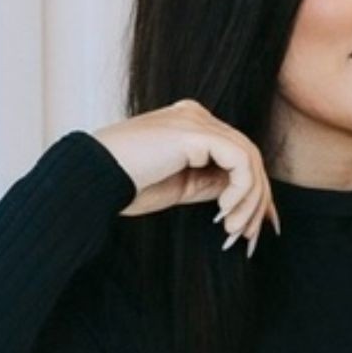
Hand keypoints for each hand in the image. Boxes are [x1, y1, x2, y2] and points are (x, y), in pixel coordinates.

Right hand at [92, 100, 280, 256]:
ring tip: (234, 230)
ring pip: (249, 158)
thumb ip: (212, 183)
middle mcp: (196, 116)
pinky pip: (240, 160)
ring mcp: (195, 120)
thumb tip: (246, 198)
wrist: (93, 181)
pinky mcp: (195, 131)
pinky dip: (241, 190)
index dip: (255, 191)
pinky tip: (224, 212)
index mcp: (191, 125)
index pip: (238, 154)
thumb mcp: (180, 186)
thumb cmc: (127, 186)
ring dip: (250, 200)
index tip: (258, 226)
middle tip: (250, 236)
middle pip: (248, 156)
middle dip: (257, 200)